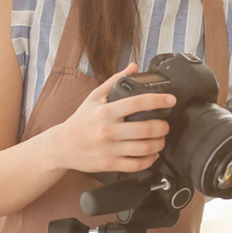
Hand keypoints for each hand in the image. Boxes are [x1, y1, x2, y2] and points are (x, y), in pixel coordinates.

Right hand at [53, 63, 176, 173]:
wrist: (61, 147)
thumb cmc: (79, 122)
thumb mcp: (94, 98)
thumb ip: (114, 81)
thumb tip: (133, 67)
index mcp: (105, 112)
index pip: (137, 103)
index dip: (158, 100)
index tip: (170, 100)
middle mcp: (108, 130)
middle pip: (145, 129)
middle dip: (163, 127)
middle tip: (166, 125)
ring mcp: (109, 149)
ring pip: (144, 148)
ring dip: (159, 144)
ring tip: (161, 139)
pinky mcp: (109, 164)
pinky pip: (136, 165)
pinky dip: (149, 161)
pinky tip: (152, 155)